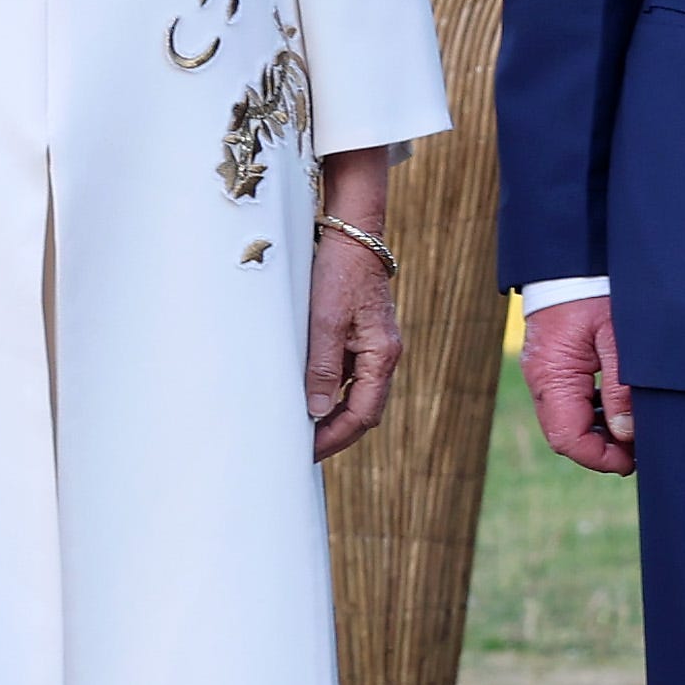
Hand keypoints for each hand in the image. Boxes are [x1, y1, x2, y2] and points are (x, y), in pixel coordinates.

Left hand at [305, 229, 399, 460]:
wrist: (353, 234)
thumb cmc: (341, 271)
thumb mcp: (325, 320)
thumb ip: (321, 367)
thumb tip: (314, 410)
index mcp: (381, 355)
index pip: (362, 414)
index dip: (335, 437)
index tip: (309, 451)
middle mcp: (383, 355)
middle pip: (363, 410)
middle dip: (334, 432)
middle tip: (303, 447)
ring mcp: (373, 347)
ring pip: (356, 394)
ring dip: (331, 413)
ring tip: (301, 426)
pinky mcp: (362, 337)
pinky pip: (349, 375)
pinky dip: (330, 390)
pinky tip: (308, 392)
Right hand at [523, 292, 635, 475]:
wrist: (571, 259)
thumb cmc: (595, 292)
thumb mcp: (617, 339)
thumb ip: (620, 388)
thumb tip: (626, 433)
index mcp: (552, 376)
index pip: (568, 438)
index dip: (600, 458)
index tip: (632, 461)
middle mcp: (541, 379)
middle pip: (565, 435)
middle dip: (601, 449)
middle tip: (638, 448)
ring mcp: (542, 372)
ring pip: (566, 421)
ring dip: (598, 432)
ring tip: (632, 429)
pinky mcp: (551, 364)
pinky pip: (568, 401)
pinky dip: (592, 411)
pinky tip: (617, 406)